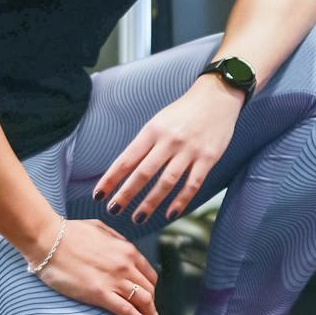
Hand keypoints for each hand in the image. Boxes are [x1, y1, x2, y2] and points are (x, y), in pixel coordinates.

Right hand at [31, 218, 160, 314]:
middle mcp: (126, 265)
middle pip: (149, 289)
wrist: (48, 239)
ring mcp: (114, 280)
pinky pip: (127, 311)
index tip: (148, 296)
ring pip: (144, 301)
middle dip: (151, 303)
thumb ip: (116, 240)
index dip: (150, 288)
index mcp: (127, 250)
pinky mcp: (100, 293)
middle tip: (149, 313)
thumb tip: (123, 249)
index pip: (149, 274)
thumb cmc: (69, 232)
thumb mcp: (100, 229)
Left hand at [95, 79, 241, 224]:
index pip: (126, 159)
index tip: (98, 194)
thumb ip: (145, 144)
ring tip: (137, 218)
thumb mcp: (159, 121)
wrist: (217, 96)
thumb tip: (125, 170)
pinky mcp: (208, 158)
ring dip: (150, 202)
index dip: (111, 178)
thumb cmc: (184, 112)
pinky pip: (192, 184)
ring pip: (166, 182)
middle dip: (126, 194)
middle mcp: (169, 140)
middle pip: (143, 172)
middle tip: (113, 210)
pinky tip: (170, 214)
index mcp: (152, 130)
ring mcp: (189, 150)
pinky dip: (181, 201)